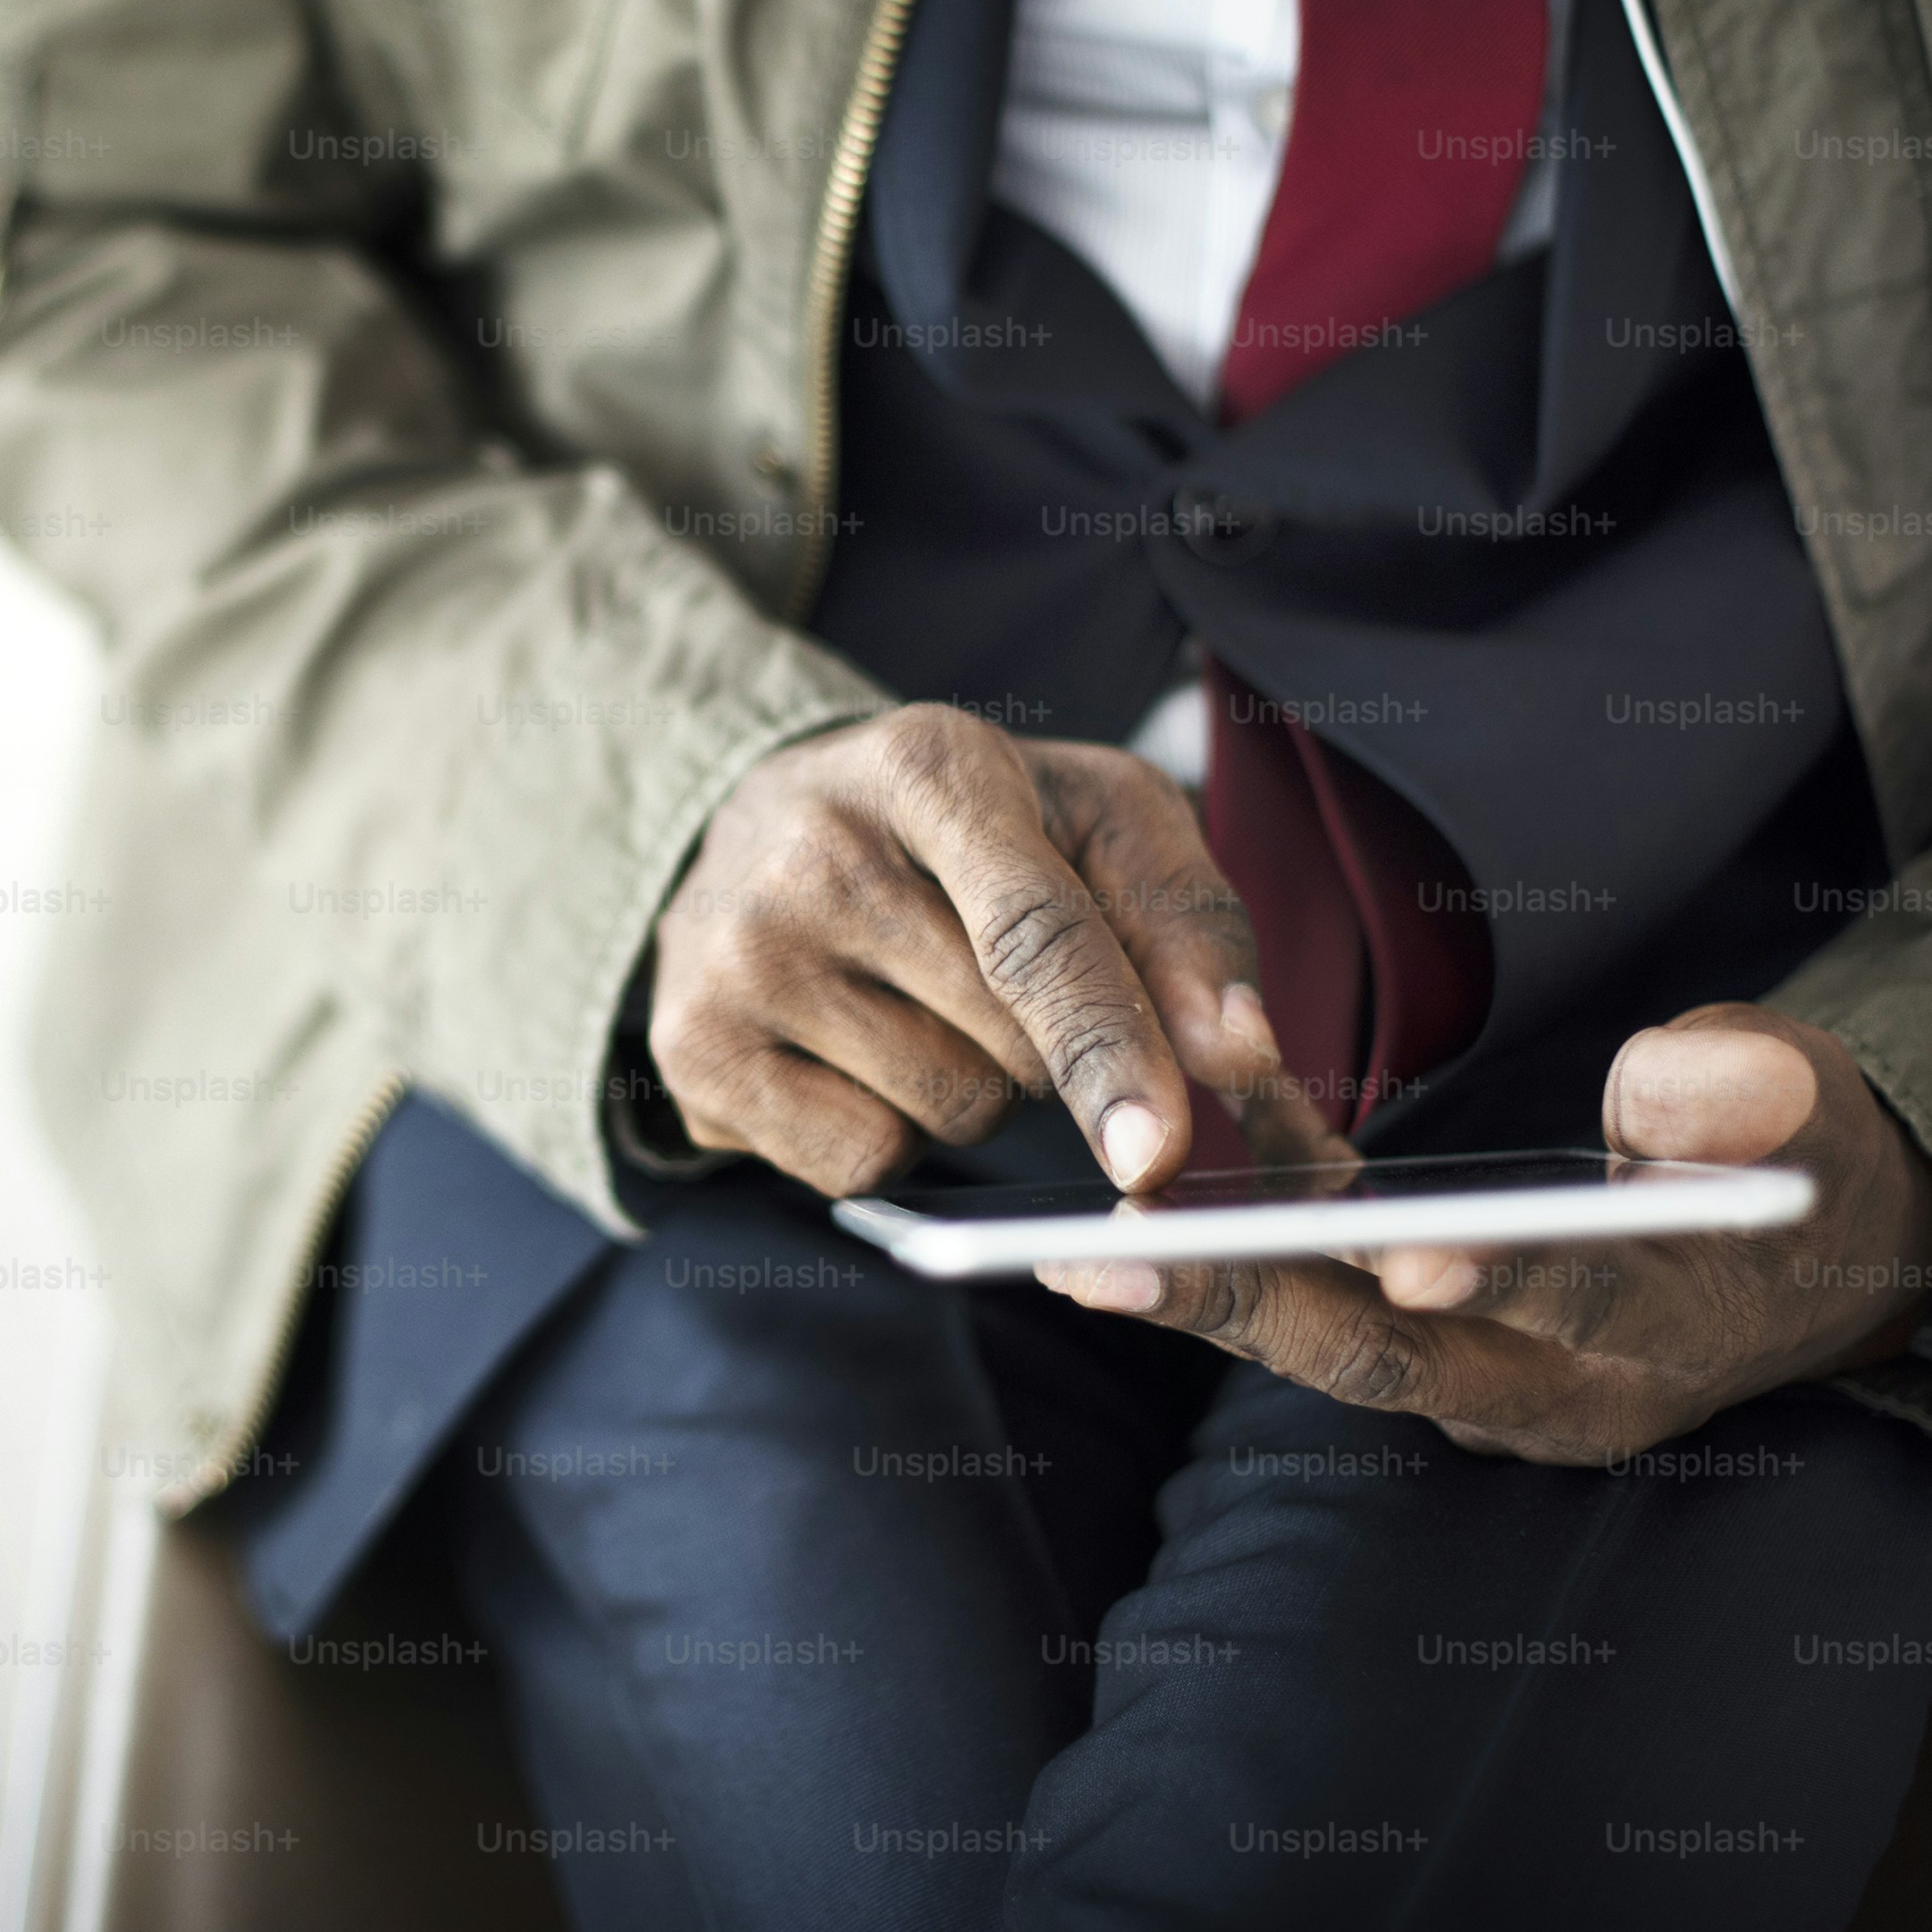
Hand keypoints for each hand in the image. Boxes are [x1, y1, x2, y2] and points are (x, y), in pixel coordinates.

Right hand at [650, 703, 1343, 1197]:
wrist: (765, 828)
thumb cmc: (968, 831)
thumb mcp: (1096, 819)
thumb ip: (1190, 920)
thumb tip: (1242, 1056)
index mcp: (926, 767)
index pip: (1032, 931)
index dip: (1109, 1045)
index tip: (1159, 1150)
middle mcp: (809, 851)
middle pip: (1008, 1045)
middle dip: (1049, 1049)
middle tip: (994, 973)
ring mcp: (734, 954)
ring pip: (943, 1115)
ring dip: (974, 1092)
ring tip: (918, 1003)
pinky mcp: (689, 1049)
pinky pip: (860, 1164)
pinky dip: (890, 1136)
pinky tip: (854, 1054)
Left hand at [1034, 1004, 1931, 1464]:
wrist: (1801, 1261)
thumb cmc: (1803, 1159)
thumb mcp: (1811, 1112)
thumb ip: (1742, 1095)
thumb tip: (1672, 1076)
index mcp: (1671, 1327)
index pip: (1570, 1304)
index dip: (1494, 1275)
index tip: (1403, 1257)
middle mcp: (1558, 1387)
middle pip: (1387, 1356)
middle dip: (1245, 1308)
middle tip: (1105, 1267)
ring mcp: (1483, 1382)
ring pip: (1324, 1338)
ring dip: (1199, 1291)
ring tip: (1065, 1252)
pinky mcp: (1425, 1341)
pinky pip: (1316, 1285)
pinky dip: (1239, 1225)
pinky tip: (1137, 1177)